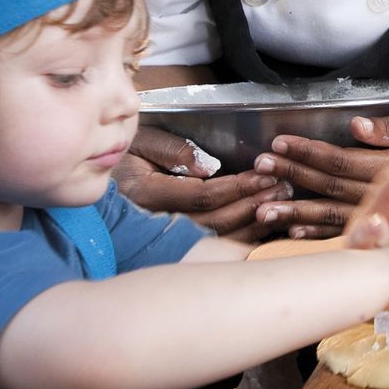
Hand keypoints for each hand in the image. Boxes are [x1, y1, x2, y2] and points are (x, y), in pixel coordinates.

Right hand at [113, 126, 288, 238]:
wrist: (105, 185)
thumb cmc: (126, 156)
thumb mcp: (142, 141)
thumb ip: (171, 150)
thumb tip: (204, 166)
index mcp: (148, 195)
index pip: (202, 196)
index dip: (236, 187)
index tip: (264, 176)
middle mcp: (158, 223)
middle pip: (215, 221)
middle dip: (252, 205)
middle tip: (283, 189)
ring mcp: (166, 239)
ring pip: (217, 238)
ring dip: (252, 223)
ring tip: (282, 205)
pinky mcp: (176, 246)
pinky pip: (214, 248)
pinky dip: (243, 240)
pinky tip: (266, 228)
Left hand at [252, 114, 388, 239]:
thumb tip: (357, 127)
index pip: (341, 159)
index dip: (309, 152)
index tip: (280, 143)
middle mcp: (383, 192)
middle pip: (328, 185)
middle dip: (293, 176)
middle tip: (260, 167)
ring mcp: (382, 211)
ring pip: (332, 212)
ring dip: (297, 211)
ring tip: (263, 208)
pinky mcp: (383, 222)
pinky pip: (348, 229)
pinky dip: (320, 232)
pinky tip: (294, 232)